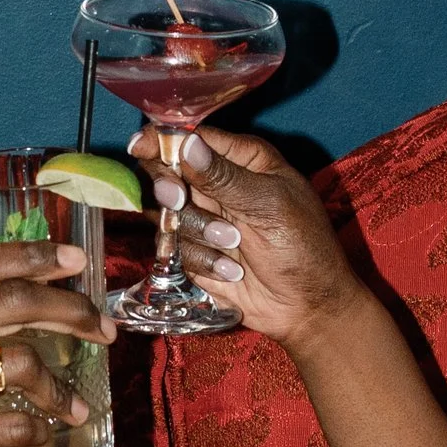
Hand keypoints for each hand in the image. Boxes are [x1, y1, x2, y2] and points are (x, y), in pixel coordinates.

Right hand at [0, 240, 108, 446]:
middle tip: (104, 329)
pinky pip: (13, 423)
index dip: (33, 256)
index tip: (78, 260)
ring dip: (59, 386)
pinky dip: (38, 428)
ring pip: (18, 361)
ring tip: (75, 405)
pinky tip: (42, 434)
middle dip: (69, 310)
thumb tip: (37, 295)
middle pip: (9, 301)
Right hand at [133, 127, 362, 355]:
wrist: (307, 307)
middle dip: (173, 191)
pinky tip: (231, 271)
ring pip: (168, 213)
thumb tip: (185, 143)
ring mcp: (206, 218)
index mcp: (244, 160)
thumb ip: (223, 177)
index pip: (193, 139)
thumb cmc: (302, 247)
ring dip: (199, 232)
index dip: (164, 140)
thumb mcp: (268, 206)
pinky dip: (202, 259)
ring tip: (234, 246)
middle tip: (179, 199)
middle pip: (168, 172)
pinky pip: (175, 248)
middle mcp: (220, 184)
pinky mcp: (196, 251)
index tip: (139, 146)